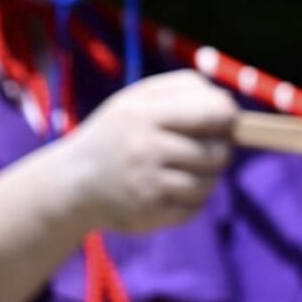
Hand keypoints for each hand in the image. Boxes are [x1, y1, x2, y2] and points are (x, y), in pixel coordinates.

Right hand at [56, 71, 236, 235]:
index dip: (229, 116)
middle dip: (220, 149)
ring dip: (206, 177)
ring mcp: (146, 184)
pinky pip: (195, 207)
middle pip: (216, 152)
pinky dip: (193, 200)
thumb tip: (230, 104)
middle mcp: (145, 149)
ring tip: (185, 169)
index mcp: (144, 114)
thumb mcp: (140, 98)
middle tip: (204, 148)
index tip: (226, 120)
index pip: (212, 113)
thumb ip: (186, 88)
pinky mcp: (149, 213)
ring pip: (209, 182)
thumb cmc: (118, 133)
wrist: (72, 182)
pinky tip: (172, 190)